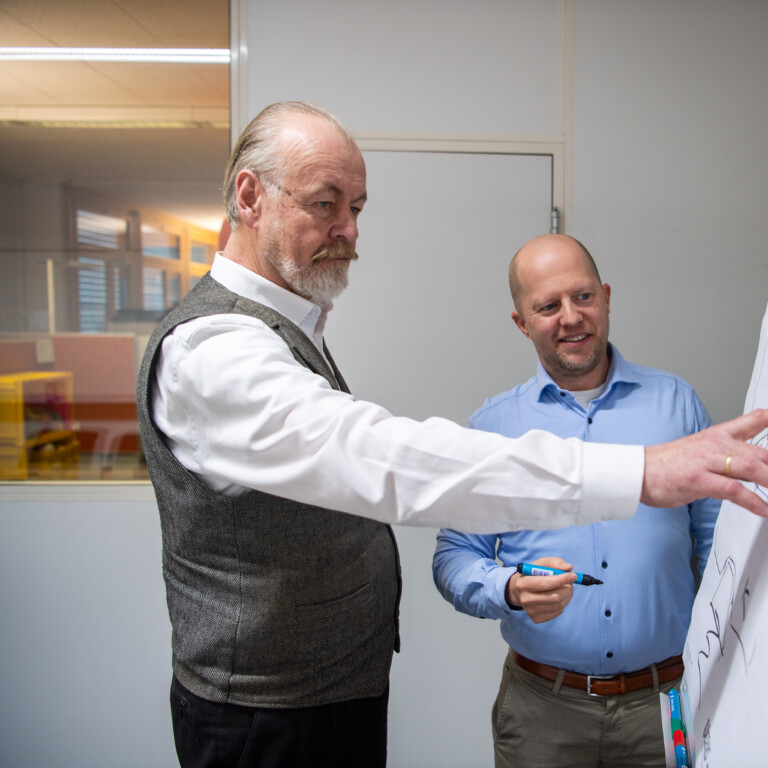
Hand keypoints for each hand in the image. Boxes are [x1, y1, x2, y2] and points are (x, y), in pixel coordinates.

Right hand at [505, 556, 575, 623]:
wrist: (519, 590)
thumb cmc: (533, 574)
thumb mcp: (541, 564)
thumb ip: (555, 562)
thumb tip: (569, 568)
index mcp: (523, 583)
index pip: (545, 583)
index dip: (561, 580)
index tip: (573, 576)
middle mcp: (525, 599)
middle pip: (554, 597)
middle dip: (567, 589)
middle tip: (570, 583)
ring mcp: (530, 611)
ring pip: (558, 605)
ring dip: (567, 596)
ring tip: (565, 588)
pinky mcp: (536, 618)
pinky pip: (557, 612)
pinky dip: (562, 604)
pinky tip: (558, 597)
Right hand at [642, 409, 767, 516]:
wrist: (637, 471)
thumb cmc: (667, 465)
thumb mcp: (700, 449)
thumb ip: (727, 452)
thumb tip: (751, 461)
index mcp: (718, 434)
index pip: (756, 420)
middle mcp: (716, 444)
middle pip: (763, 452)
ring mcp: (708, 461)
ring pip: (753, 468)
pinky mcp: (699, 479)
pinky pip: (734, 490)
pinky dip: (755, 502)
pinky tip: (765, 511)